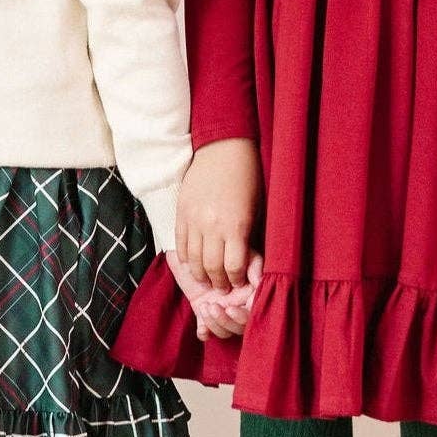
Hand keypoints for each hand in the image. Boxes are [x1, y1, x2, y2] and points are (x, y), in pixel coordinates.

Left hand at [166, 250, 259, 339]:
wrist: (190, 249)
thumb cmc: (216, 250)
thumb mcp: (236, 253)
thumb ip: (253, 265)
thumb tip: (260, 281)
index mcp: (249, 294)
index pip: (253, 314)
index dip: (243, 317)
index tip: (230, 308)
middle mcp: (238, 305)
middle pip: (240, 327)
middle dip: (226, 322)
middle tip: (213, 306)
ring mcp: (222, 312)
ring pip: (225, 332)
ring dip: (215, 324)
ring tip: (204, 306)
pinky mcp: (205, 316)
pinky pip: (208, 333)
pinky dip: (205, 333)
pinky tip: (201, 328)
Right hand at [176, 138, 260, 293]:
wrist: (223, 149)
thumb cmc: (247, 178)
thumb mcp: (257, 210)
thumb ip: (251, 239)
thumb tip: (252, 268)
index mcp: (236, 226)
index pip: (234, 267)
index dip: (237, 280)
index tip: (239, 283)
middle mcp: (212, 226)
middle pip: (212, 268)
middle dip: (218, 282)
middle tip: (222, 288)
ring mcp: (193, 220)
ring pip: (193, 260)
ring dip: (200, 274)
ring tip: (206, 279)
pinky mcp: (181, 213)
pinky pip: (180, 244)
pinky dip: (185, 258)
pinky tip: (191, 263)